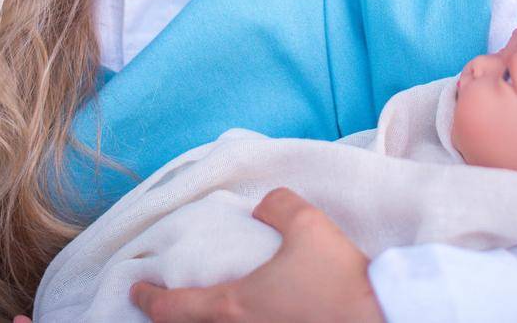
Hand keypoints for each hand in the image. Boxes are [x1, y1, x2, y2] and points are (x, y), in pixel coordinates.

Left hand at [130, 188, 384, 322]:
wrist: (380, 319)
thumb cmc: (339, 279)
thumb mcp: (307, 225)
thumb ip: (277, 206)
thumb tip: (263, 206)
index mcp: (232, 306)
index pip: (172, 309)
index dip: (147, 299)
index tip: (136, 292)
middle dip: (172, 319)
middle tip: (165, 304)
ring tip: (206, 309)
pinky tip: (253, 315)